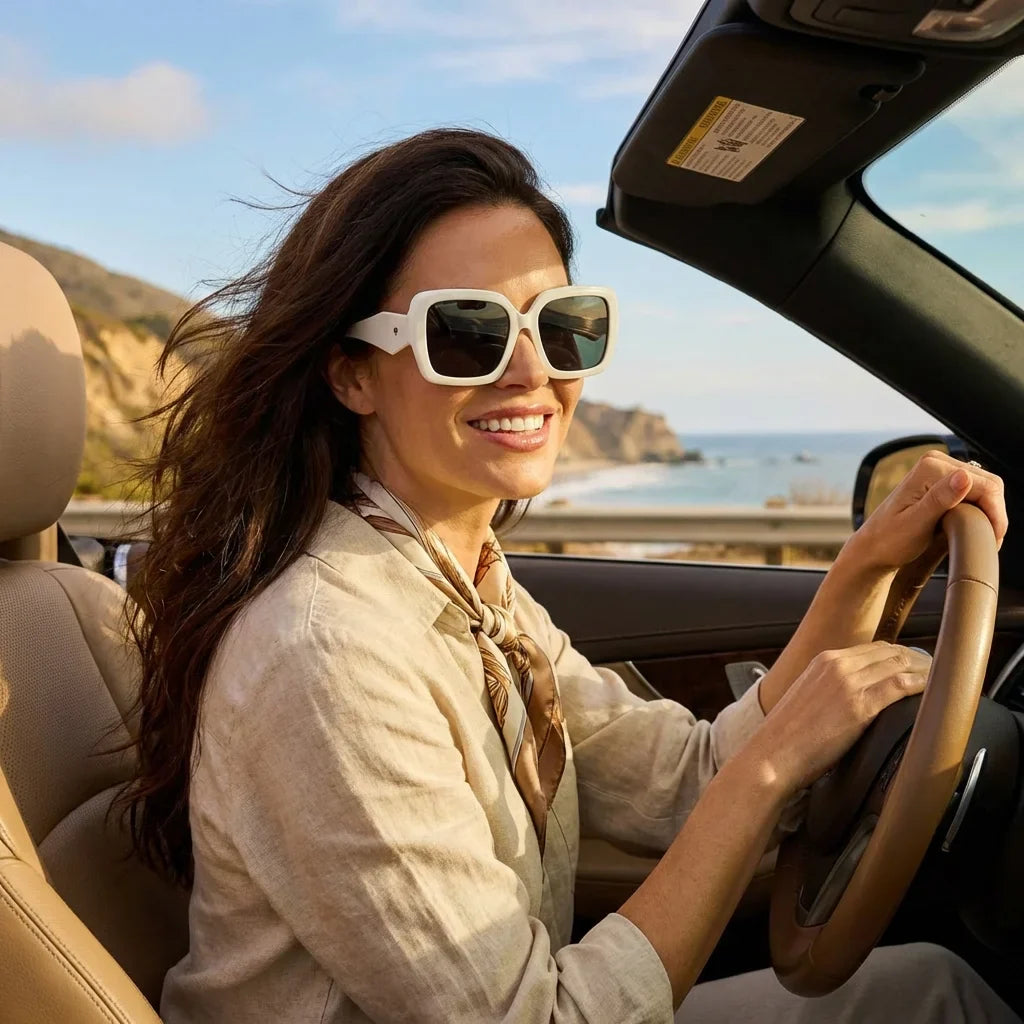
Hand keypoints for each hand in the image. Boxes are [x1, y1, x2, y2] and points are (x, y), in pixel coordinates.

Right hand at [743, 642, 930, 793]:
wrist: (771, 755)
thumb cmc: (787, 738)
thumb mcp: (807, 699)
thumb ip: (830, 690)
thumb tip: (853, 699)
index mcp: (823, 661)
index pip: (873, 648)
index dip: (900, 656)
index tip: (916, 667)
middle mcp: (836, 664)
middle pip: (890, 652)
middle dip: (918, 660)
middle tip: (936, 674)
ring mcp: (847, 682)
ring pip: (899, 664)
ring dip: (925, 671)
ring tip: (942, 682)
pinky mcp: (858, 705)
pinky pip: (901, 686)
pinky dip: (922, 685)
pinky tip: (935, 693)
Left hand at [844, 451, 1006, 573]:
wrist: (874, 547)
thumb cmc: (889, 540)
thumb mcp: (916, 523)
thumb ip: (940, 499)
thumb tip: (964, 477)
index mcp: (931, 468)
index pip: (984, 485)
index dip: (995, 513)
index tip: (994, 538)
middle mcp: (936, 463)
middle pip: (989, 484)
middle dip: (994, 513)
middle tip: (991, 540)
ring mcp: (939, 472)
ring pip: (984, 489)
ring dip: (988, 513)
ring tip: (982, 536)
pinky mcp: (941, 483)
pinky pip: (974, 493)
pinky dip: (979, 510)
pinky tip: (972, 528)